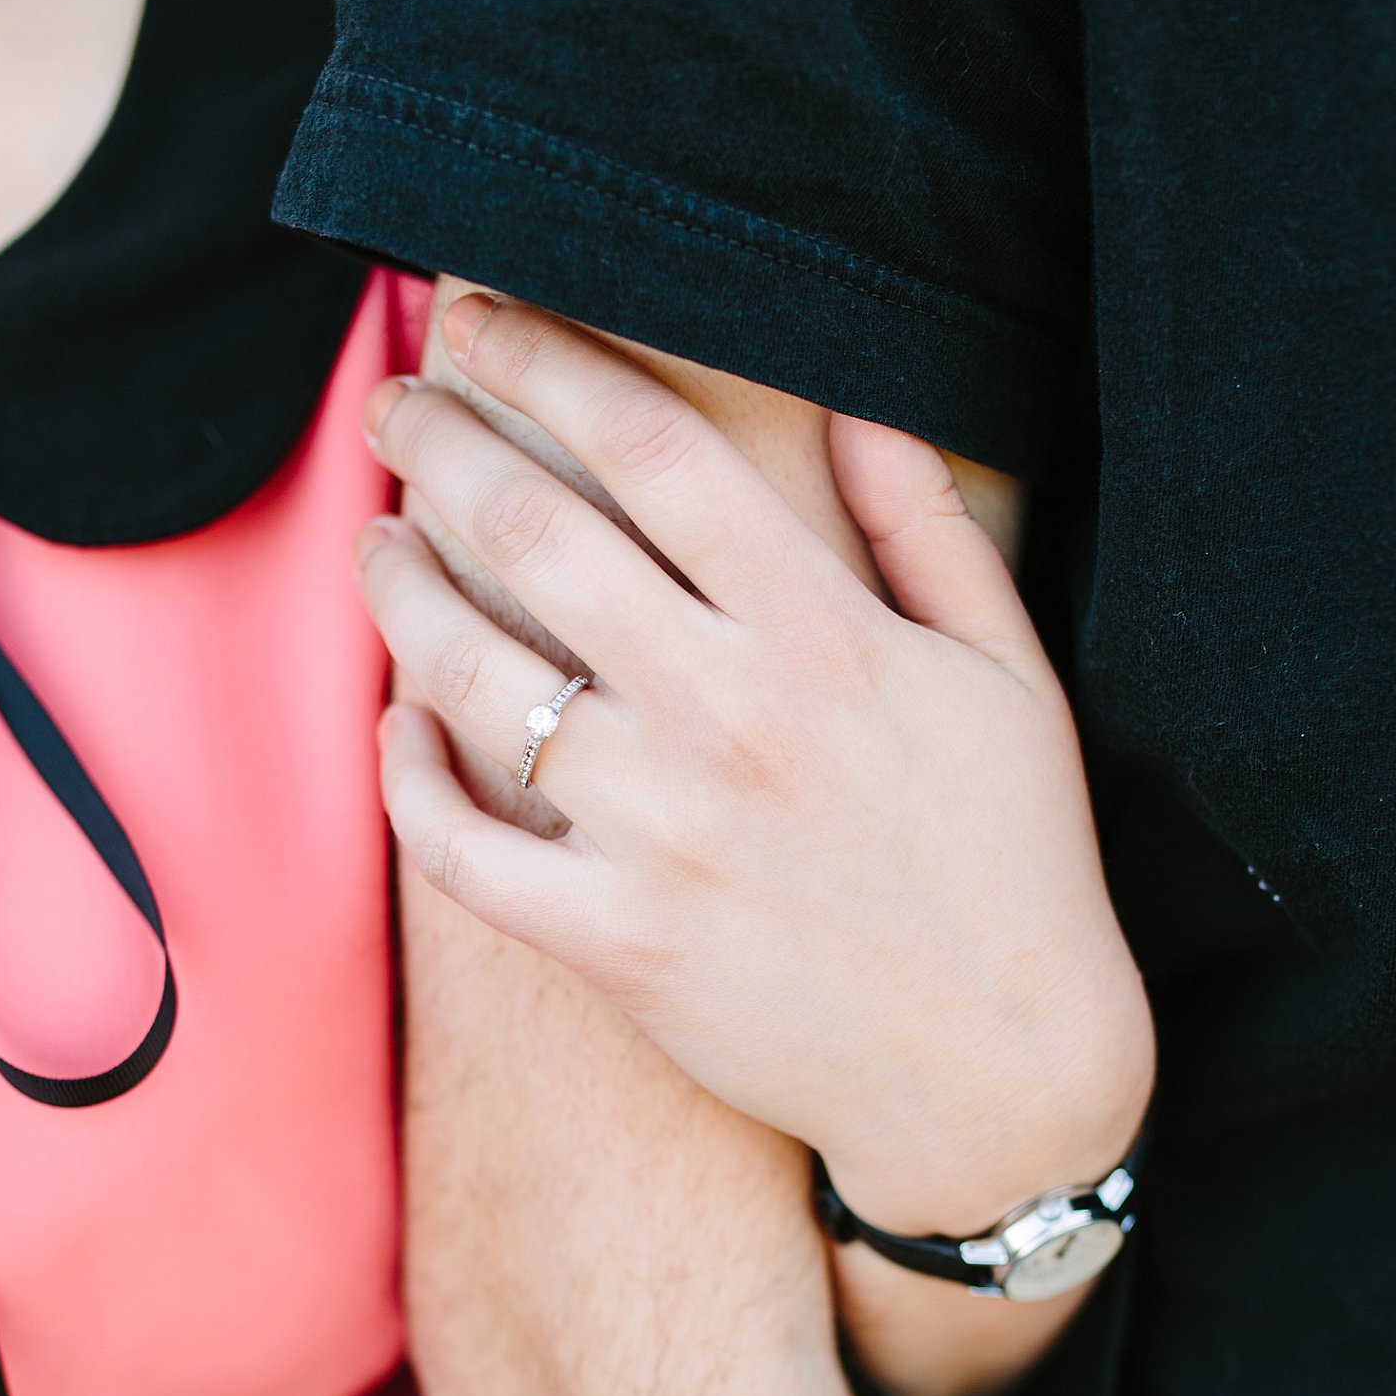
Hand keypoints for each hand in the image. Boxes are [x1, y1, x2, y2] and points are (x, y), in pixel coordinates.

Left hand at [354, 294, 1153, 1245]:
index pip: (654, 451)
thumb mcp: (1011, 681)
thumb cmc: (1015, 869)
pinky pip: (459, 842)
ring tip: (380, 545)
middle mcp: (728, 719)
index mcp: (827, 639)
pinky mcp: (614, 940)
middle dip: (438, 441)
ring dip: (399, 585)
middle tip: (399, 404)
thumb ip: (928, 534)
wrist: (1003, 1077)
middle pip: (534, 529)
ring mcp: (659, 833)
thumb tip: (859, 409)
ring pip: (467, 671)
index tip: (485, 317)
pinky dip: (407, 772)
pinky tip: (402, 720)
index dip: (549, 360)